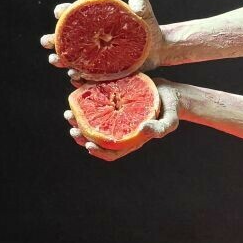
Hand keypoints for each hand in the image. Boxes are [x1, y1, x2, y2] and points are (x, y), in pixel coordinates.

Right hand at [41, 0, 166, 81]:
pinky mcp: (101, 71)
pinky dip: (78, 77)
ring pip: (71, 58)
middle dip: (53, 39)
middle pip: (65, 38)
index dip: (64, 11)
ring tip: (58, 61)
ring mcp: (94, 55)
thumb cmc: (146, 28)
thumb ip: (141, 4)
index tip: (59, 13)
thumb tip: (136, 3)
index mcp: (94, 21)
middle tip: (47, 42)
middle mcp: (89, 38)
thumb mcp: (145, 14)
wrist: (157, 48)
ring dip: (61, 60)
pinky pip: (85, 76)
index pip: (74, 13)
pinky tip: (75, 77)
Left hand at [65, 77, 180, 160]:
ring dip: (78, 118)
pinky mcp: (113, 101)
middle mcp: (119, 129)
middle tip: (72, 127)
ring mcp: (115, 116)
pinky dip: (86, 96)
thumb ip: (159, 129)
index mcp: (130, 139)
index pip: (112, 152)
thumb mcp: (170, 122)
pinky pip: (96, 102)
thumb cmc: (172, 111)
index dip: (99, 152)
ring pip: (91, 121)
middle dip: (81, 135)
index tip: (88, 146)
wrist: (172, 93)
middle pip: (96, 137)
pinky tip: (78, 90)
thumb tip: (142, 130)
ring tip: (70, 112)